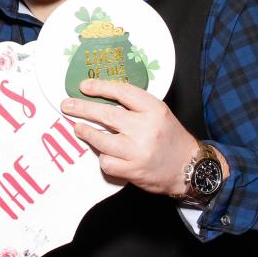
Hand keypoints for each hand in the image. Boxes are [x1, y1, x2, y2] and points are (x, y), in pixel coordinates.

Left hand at [61, 79, 197, 195]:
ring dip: (85, 132)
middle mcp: (146, 128)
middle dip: (82, 108)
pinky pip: (107, 162)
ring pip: (101, 140)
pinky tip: (104, 154)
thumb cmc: (170, 137)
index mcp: (154, 109)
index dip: (100, 87)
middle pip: (106, 114)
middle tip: (67, 105)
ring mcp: (139, 151)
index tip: (83, 86)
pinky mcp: (133, 170)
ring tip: (78, 128)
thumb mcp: (159, 113)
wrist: (190, 168)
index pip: (122, 92)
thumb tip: (101, 96)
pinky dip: (103, 158)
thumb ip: (135, 105)